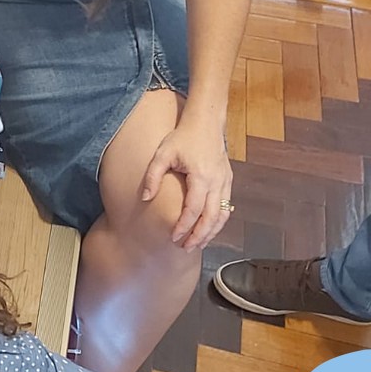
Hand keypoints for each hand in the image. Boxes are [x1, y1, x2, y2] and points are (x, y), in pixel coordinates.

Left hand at [141, 116, 232, 251]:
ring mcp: (225, 182)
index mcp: (202, 177)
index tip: (174, 237)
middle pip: (212, 218)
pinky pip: (226, 206)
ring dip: (211, 232)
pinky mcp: (228, 180)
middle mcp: (217, 182)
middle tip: (186, 248)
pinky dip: (218, 221)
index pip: (194, 210)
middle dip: (199, 236)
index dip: (184, 226)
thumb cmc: (182, 137)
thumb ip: (153, 177)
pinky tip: (208, 228)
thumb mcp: (162, 154)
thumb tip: (145, 198)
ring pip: (223, 215)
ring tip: (198, 244)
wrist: (206, 123)